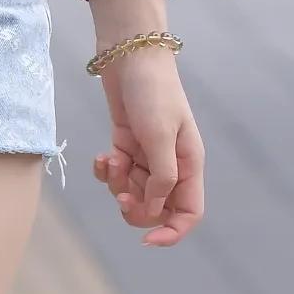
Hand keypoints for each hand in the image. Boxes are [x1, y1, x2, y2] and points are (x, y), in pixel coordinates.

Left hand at [91, 47, 204, 246]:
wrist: (128, 54)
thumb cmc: (151, 91)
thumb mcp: (159, 136)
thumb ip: (161, 176)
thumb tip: (155, 209)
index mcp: (190, 163)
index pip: (190, 213)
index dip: (172, 232)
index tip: (147, 240)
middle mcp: (172, 163)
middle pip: (157, 209)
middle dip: (136, 208)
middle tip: (119, 195)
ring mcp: (148, 155)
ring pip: (133, 193)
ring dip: (118, 184)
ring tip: (112, 159)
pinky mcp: (127, 145)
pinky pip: (117, 175)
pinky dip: (107, 172)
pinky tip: (103, 155)